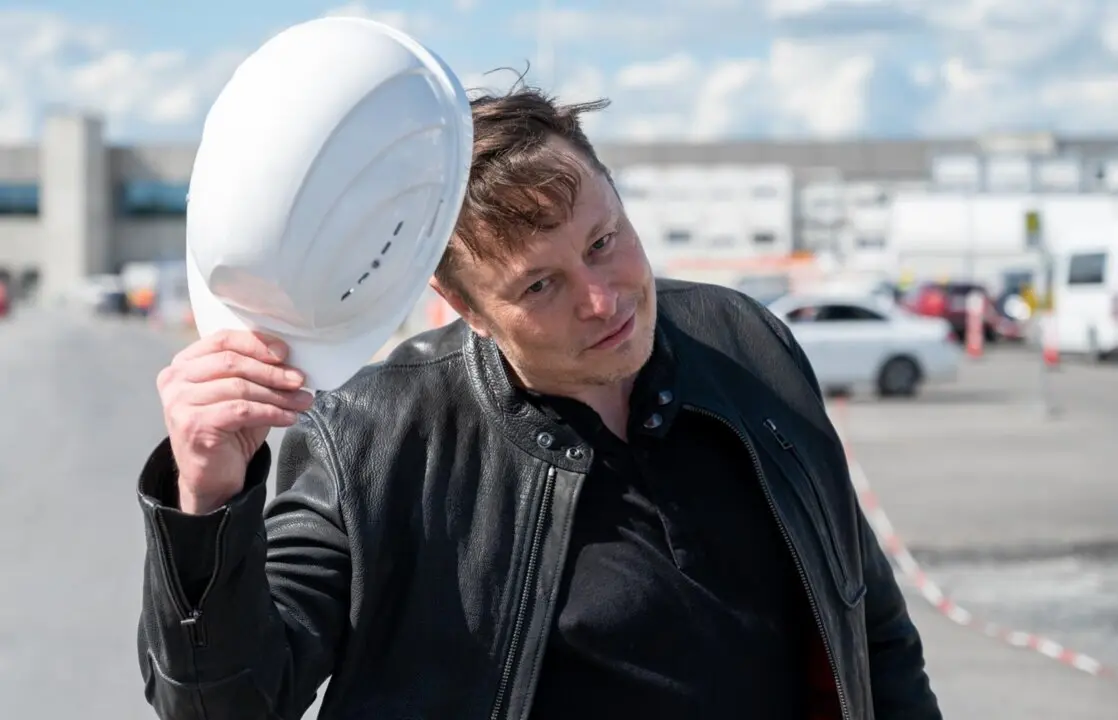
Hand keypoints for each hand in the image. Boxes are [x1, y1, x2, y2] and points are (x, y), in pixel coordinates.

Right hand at [157, 330, 314, 513]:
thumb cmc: (229, 430)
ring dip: (277, 395)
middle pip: (232, 363)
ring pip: (239, 387)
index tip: (286, 353)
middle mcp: (175, 379)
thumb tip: (292, 361)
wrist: (212, 477)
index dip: (257, 344)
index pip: (223, 340)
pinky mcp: (193, 424)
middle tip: (300, 380)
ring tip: (301, 401)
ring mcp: (179, 402)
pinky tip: (289, 418)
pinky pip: (241, 411)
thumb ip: (256, 373)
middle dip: (272, 371)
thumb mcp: (242, 394)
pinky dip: (271, 413)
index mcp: (184, 364)